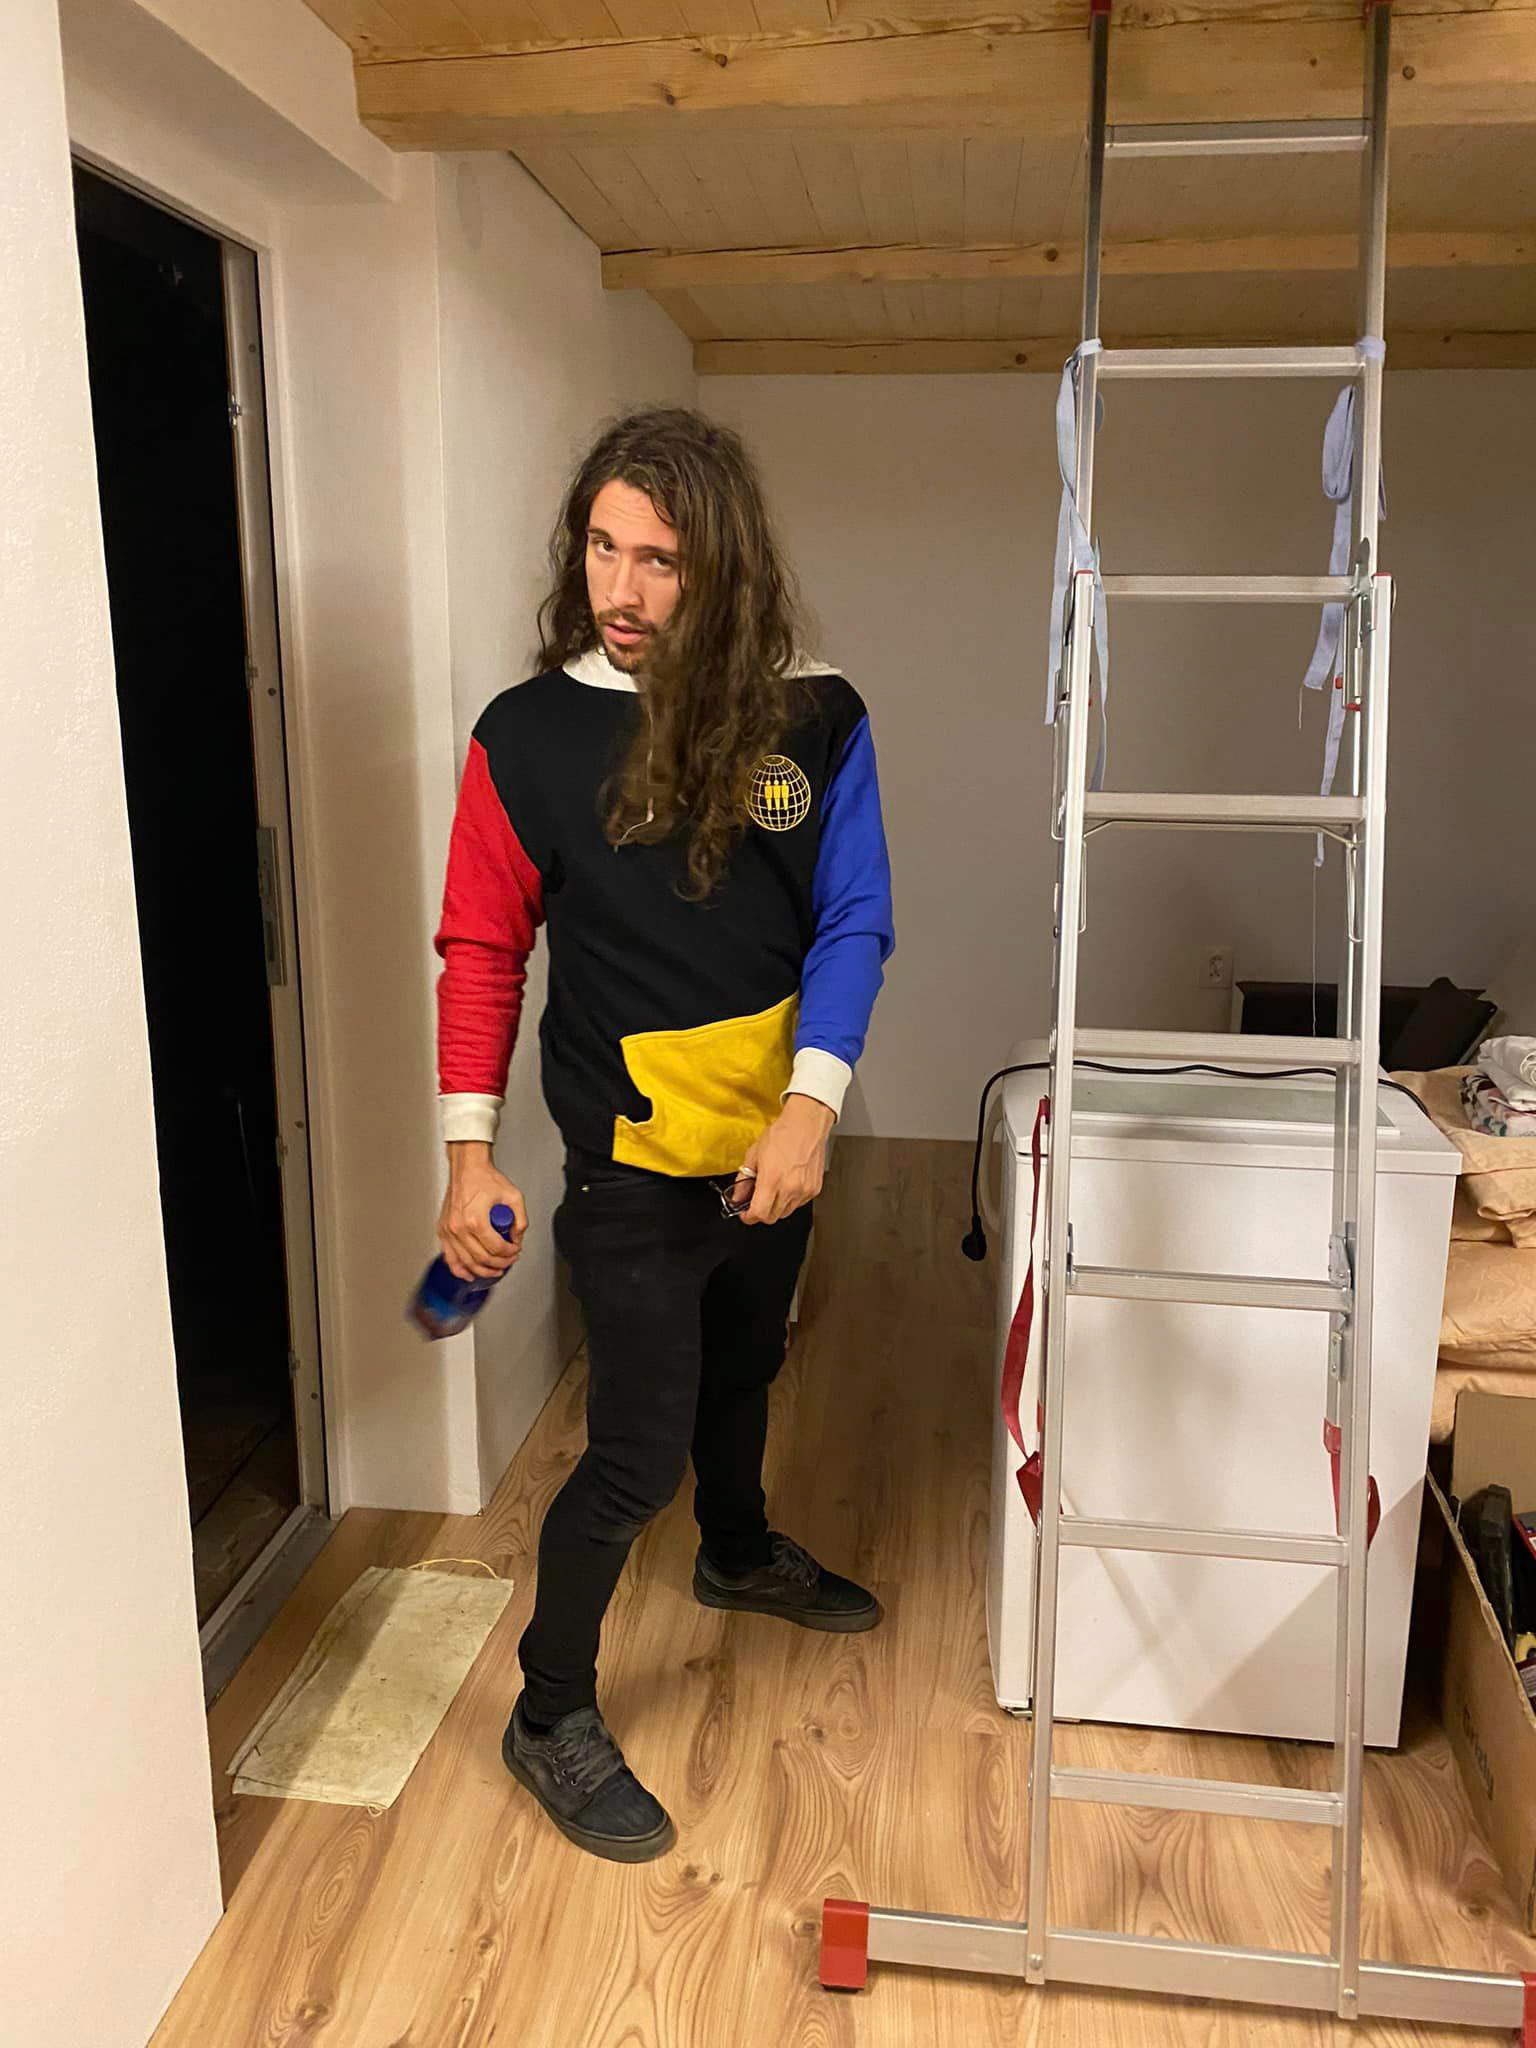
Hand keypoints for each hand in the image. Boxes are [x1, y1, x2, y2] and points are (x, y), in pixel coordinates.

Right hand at [438, 1142, 527, 1281]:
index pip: (496, 1248)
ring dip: (483, 1270)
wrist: (467, 1168)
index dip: (510, 1253)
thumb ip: (520, 1220)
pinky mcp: (443, 1231)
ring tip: (495, 1270)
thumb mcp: (513, 1196)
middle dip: (500, 1264)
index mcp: (476, 1220)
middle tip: (509, 1260)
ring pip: (466, 1262)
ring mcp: (449, 1231)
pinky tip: (470, 1274)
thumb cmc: (485, 1178)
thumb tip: (517, 1238)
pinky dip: (459, 1269)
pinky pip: (449, 1257)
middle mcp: (459, 1228)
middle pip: (481, 1258)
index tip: (515, 1250)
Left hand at [740, 1095, 834, 1224]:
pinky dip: (790, 1200)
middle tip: (757, 1201)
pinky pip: (799, 1204)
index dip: (749, 1217)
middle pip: (772, 1217)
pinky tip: (787, 1185)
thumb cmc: (782, 1134)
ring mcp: (804, 1191)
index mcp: (772, 1180)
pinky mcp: (814, 1189)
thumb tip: (738, 1195)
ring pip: (786, 1213)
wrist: (806, 1124)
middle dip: (761, 1212)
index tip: (746, 1214)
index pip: (758, 1214)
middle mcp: (790, 1189)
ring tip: (773, 1190)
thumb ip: (744, 1179)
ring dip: (776, 1207)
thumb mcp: (754, 1154)